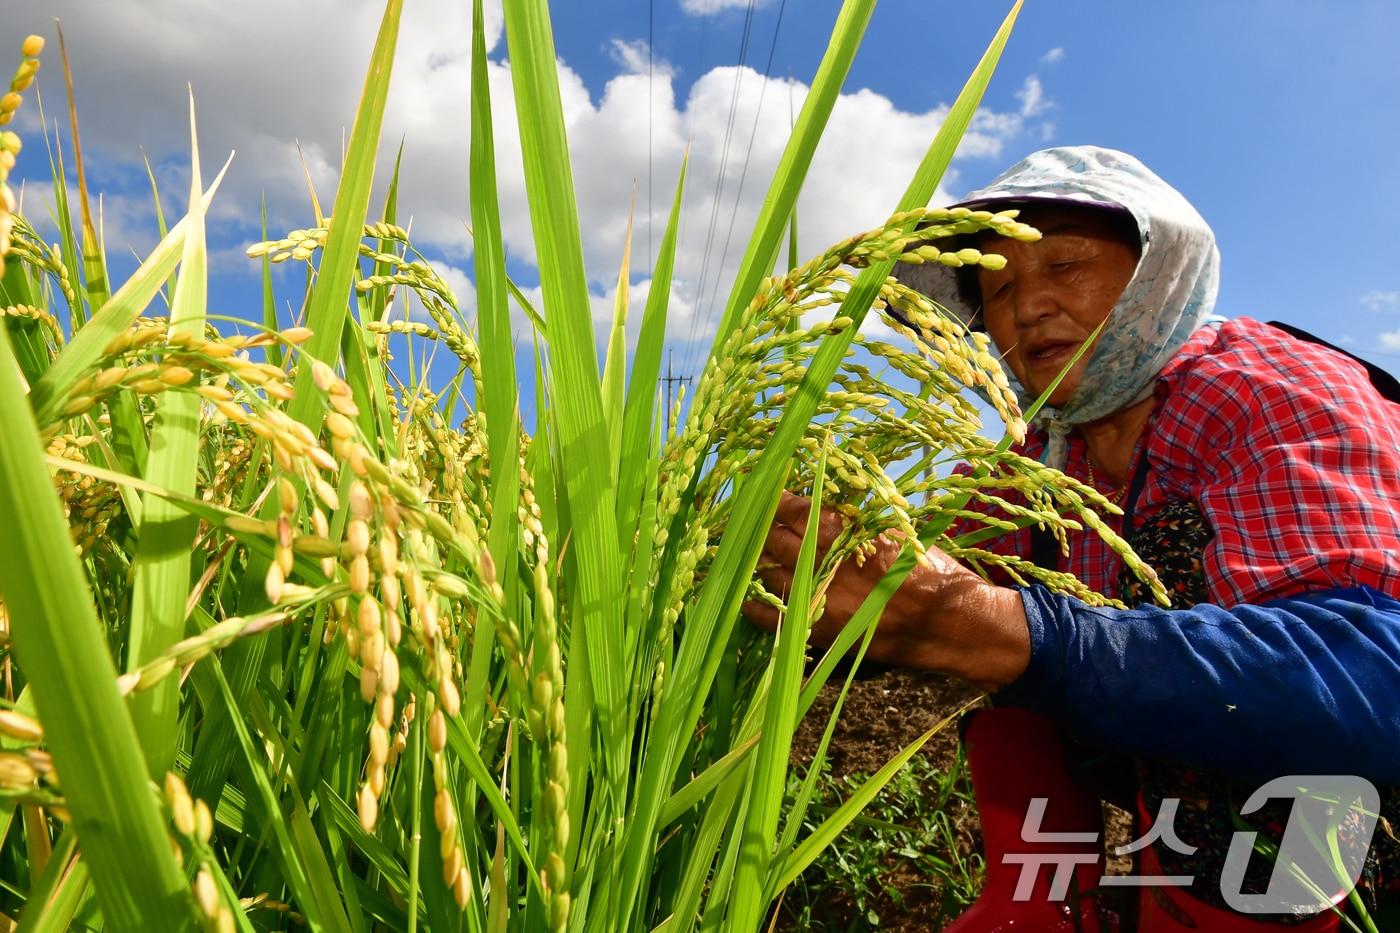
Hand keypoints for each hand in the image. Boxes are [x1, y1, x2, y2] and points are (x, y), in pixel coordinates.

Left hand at [743, 491, 1031, 686]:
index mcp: (848, 534)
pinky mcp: (821, 630)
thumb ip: (857, 520)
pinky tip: (746, 595)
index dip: (778, 500)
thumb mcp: (896, 531)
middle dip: (760, 527)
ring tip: (749, 551)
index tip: (766, 491)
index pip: (798, 510)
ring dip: (759, 560)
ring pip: (770, 573)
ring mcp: (820, 599)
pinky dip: (756, 605)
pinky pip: (773, 617)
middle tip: (749, 519)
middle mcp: (827, 565)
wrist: (950, 623)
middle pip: (776, 539)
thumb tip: (824, 502)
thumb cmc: (930, 571)